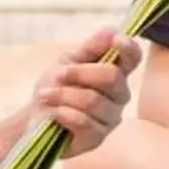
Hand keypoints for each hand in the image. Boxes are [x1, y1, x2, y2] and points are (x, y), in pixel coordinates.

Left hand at [35, 26, 142, 156]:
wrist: (34, 118)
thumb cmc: (55, 86)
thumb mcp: (67, 61)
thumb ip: (90, 48)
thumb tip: (112, 30)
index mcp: (116, 72)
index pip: (134, 58)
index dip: (129, 48)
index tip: (116, 41)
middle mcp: (119, 95)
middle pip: (112, 76)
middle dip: (80, 73)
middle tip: (58, 74)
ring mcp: (110, 117)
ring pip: (93, 100)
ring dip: (63, 95)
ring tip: (44, 95)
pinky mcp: (97, 137)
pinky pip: (83, 121)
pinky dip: (62, 113)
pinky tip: (53, 113)